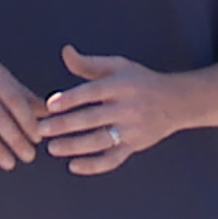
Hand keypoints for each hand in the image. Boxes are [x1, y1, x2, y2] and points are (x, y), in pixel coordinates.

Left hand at [37, 45, 188, 175]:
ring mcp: (132, 130)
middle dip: (65, 125)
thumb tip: (65, 52)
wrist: (176, 102)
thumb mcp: (118, 66)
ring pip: (100, 141)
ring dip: (75, 146)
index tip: (50, 105)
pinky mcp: (134, 146)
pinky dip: (93, 166)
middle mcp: (128, 108)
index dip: (71, 98)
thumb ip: (89, 63)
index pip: (93, 92)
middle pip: (92, 118)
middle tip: (41, 130)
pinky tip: (73, 166)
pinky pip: (113, 160)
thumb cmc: (140, 81)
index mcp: (121, 86)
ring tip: (52, 148)